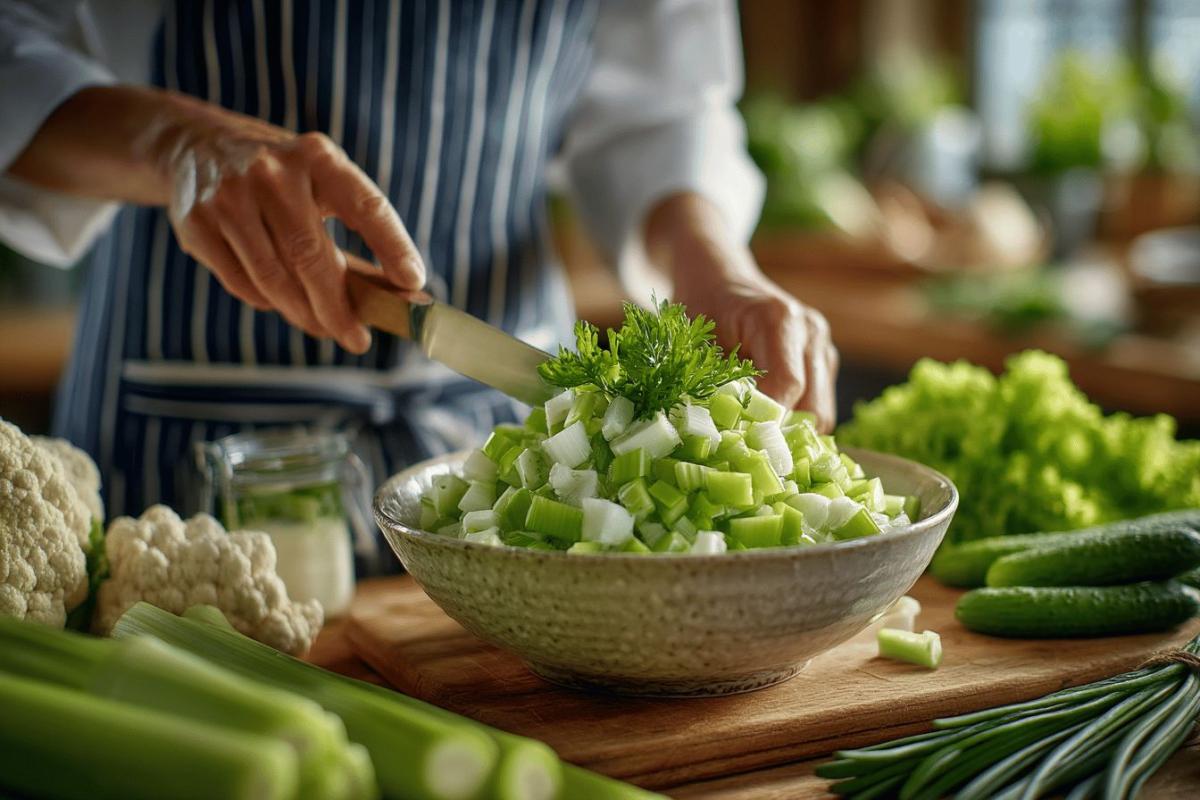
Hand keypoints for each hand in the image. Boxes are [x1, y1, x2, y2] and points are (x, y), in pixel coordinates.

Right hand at [165, 122, 423, 352]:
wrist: (194, 146)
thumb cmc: (282, 179)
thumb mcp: (321, 185)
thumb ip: (357, 233)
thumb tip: (400, 296)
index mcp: (317, 157)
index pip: (366, 205)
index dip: (393, 245)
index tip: (413, 282)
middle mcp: (272, 173)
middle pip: (311, 257)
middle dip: (338, 307)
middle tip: (358, 338)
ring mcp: (228, 197)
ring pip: (274, 279)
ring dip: (305, 314)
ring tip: (326, 328)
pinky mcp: (196, 224)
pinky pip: (242, 284)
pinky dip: (268, 302)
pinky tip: (282, 302)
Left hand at [645, 193, 838, 430]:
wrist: (719, 278)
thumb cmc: (701, 307)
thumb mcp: (694, 341)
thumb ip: (712, 384)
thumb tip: (719, 435)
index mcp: (780, 319)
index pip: (787, 387)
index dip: (763, 422)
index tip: (735, 442)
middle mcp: (811, 331)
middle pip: (813, 407)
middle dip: (779, 435)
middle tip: (743, 452)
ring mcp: (822, 347)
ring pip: (820, 413)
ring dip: (789, 433)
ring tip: (752, 441)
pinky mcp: (822, 362)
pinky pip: (817, 406)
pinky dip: (793, 423)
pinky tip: (763, 426)